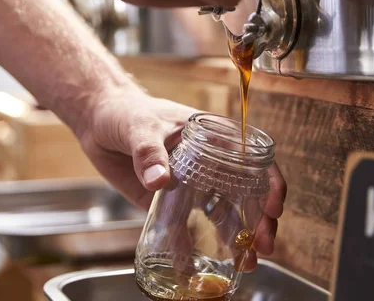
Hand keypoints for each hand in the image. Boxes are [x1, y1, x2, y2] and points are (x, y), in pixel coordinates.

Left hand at [78, 88, 285, 265]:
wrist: (99, 122)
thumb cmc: (127, 112)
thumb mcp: (141, 127)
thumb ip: (149, 152)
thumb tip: (160, 180)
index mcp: (213, 137)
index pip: (253, 159)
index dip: (270, 183)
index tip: (274, 206)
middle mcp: (209, 163)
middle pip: (246, 192)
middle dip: (260, 219)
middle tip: (264, 244)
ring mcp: (192, 184)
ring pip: (223, 212)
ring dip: (237, 236)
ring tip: (247, 261)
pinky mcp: (170, 201)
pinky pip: (186, 224)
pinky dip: (192, 244)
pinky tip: (196, 261)